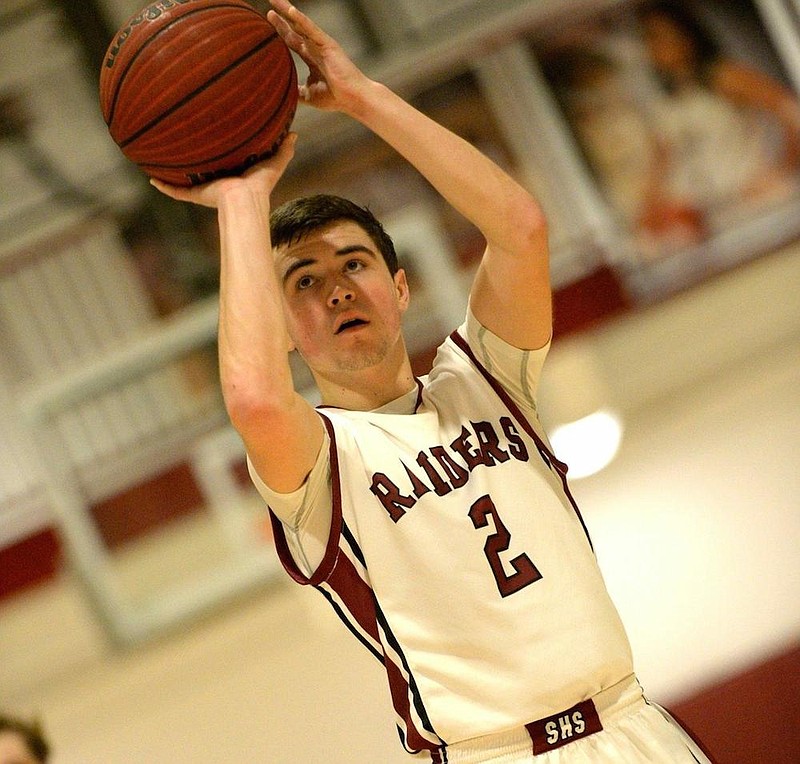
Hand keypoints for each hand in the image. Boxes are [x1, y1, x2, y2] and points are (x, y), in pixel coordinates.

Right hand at [149, 132, 297, 206]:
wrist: (245, 198)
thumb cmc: (260, 183)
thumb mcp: (274, 162)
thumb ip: (284, 149)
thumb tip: (295, 134)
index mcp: (233, 176)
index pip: (223, 163)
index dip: (217, 154)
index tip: (209, 141)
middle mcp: (216, 182)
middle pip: (200, 171)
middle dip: (191, 163)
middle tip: (180, 146)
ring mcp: (204, 189)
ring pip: (184, 181)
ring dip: (172, 174)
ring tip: (158, 161)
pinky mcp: (195, 195)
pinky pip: (175, 191)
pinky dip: (164, 187)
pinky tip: (151, 179)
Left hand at [267, 0, 370, 113]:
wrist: (353, 99)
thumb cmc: (335, 98)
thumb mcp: (308, 95)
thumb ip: (296, 91)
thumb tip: (282, 95)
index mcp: (312, 57)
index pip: (293, 40)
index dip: (281, 28)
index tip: (268, 17)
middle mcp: (316, 47)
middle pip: (295, 27)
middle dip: (282, 15)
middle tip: (270, 0)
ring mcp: (322, 44)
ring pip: (301, 24)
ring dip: (288, 10)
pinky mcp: (328, 45)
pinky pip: (312, 30)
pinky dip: (302, 20)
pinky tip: (291, 11)